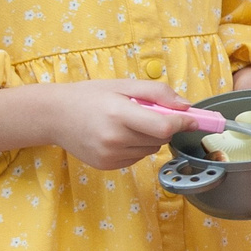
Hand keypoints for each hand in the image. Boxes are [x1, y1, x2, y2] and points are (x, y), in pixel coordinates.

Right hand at [49, 79, 198, 169]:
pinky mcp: (107, 166)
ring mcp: (110, 156)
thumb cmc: (90, 96)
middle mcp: (114, 139)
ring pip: (150, 150)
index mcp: (119, 114)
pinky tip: (117, 136)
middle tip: (146, 112)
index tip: (195, 120)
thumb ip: (157, 92)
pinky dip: (135, 147)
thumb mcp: (123, 85)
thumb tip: (185, 106)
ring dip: (148, 137)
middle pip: (160, 139)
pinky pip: (137, 158)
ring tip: (126, 123)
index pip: (163, 127)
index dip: (183, 123)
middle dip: (162, 126)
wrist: (54, 115)